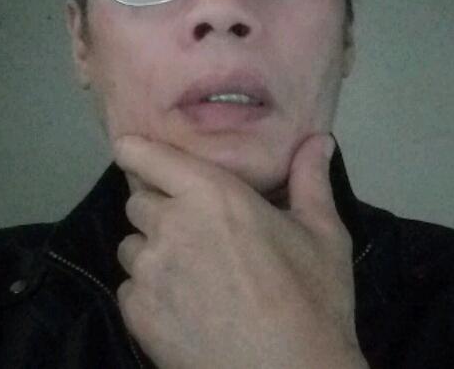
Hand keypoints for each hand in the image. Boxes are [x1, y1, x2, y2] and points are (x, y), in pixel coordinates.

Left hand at [115, 134, 367, 368]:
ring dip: (152, 250)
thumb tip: (320, 139)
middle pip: (138, 202)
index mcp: (211, 195)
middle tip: (193, 228)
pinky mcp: (137, 314)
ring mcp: (149, 272)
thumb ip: (312, 179)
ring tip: (189, 271)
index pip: (147, 157)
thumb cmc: (312, 299)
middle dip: (159, 207)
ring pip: (132, 245)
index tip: (136, 152)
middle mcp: (170, 225)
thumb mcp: (323, 234)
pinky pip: (130, 287)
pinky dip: (148, 291)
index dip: (136, 151)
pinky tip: (182, 307)